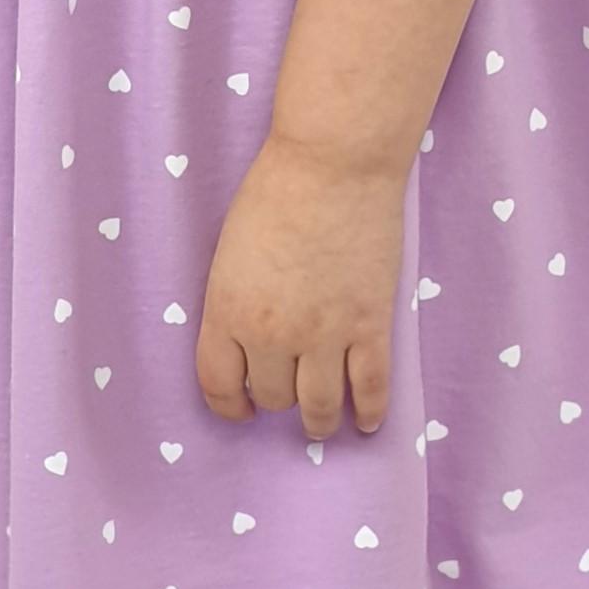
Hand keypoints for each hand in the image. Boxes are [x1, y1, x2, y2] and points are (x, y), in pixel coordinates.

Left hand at [197, 130, 402, 443]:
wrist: (335, 164)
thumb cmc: (276, 191)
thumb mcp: (229, 252)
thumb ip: (234, 302)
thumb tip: (246, 341)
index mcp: (227, 311)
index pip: (218, 384)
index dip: (230, 405)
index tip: (241, 408)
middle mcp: (272, 334)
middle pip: (272, 396)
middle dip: (276, 399)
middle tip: (286, 394)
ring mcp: (325, 335)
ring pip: (319, 406)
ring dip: (319, 421)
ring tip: (321, 425)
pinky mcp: (370, 326)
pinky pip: (370, 389)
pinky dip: (368, 413)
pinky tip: (365, 423)